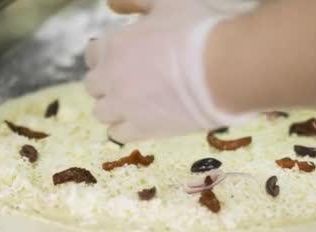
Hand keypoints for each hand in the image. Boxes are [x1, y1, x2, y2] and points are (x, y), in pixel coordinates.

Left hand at [84, 0, 257, 141]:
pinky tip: (141, 120)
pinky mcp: (143, 130)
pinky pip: (118, 134)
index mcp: (114, 45)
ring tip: (134, 103)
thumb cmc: (198, 30)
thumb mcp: (166, 2)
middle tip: (129, 81)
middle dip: (107, 82)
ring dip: (113, 107)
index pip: (92, 54)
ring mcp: (125, 107)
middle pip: (93, 86)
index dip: (105, 55)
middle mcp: (112, 78)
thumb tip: (111, 5)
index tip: (120, 57)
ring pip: (101, 113)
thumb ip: (135, 2)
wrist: (224, 70)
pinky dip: (125, 128)